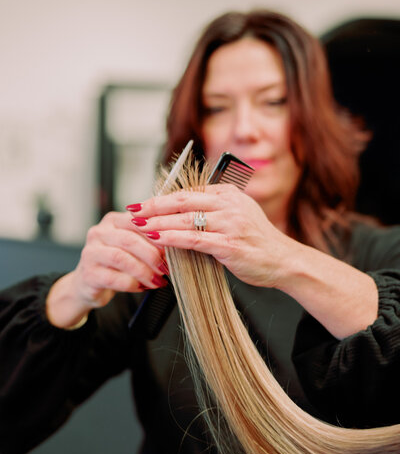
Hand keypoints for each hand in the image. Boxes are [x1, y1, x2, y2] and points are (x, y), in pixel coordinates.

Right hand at [46, 210, 167, 327]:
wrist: (89, 284)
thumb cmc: (117, 263)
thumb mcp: (132, 246)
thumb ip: (148, 239)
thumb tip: (174, 243)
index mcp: (113, 221)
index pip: (137, 221)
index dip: (156, 234)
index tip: (173, 247)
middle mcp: (99, 232)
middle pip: (129, 239)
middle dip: (151, 255)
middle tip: (166, 268)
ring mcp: (90, 252)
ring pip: (121, 259)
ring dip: (143, 271)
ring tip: (157, 281)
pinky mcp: (88, 273)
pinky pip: (113, 278)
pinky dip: (131, 284)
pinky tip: (142, 287)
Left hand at [128, 185, 293, 287]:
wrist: (284, 261)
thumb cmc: (258, 242)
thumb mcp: (238, 216)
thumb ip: (213, 212)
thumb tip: (179, 214)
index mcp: (229, 195)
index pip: (188, 193)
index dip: (161, 198)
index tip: (143, 204)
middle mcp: (229, 205)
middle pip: (182, 201)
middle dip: (153, 205)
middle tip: (133, 211)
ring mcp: (230, 224)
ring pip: (185, 219)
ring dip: (158, 222)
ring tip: (139, 225)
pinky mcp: (230, 245)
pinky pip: (194, 239)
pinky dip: (173, 237)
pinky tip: (158, 239)